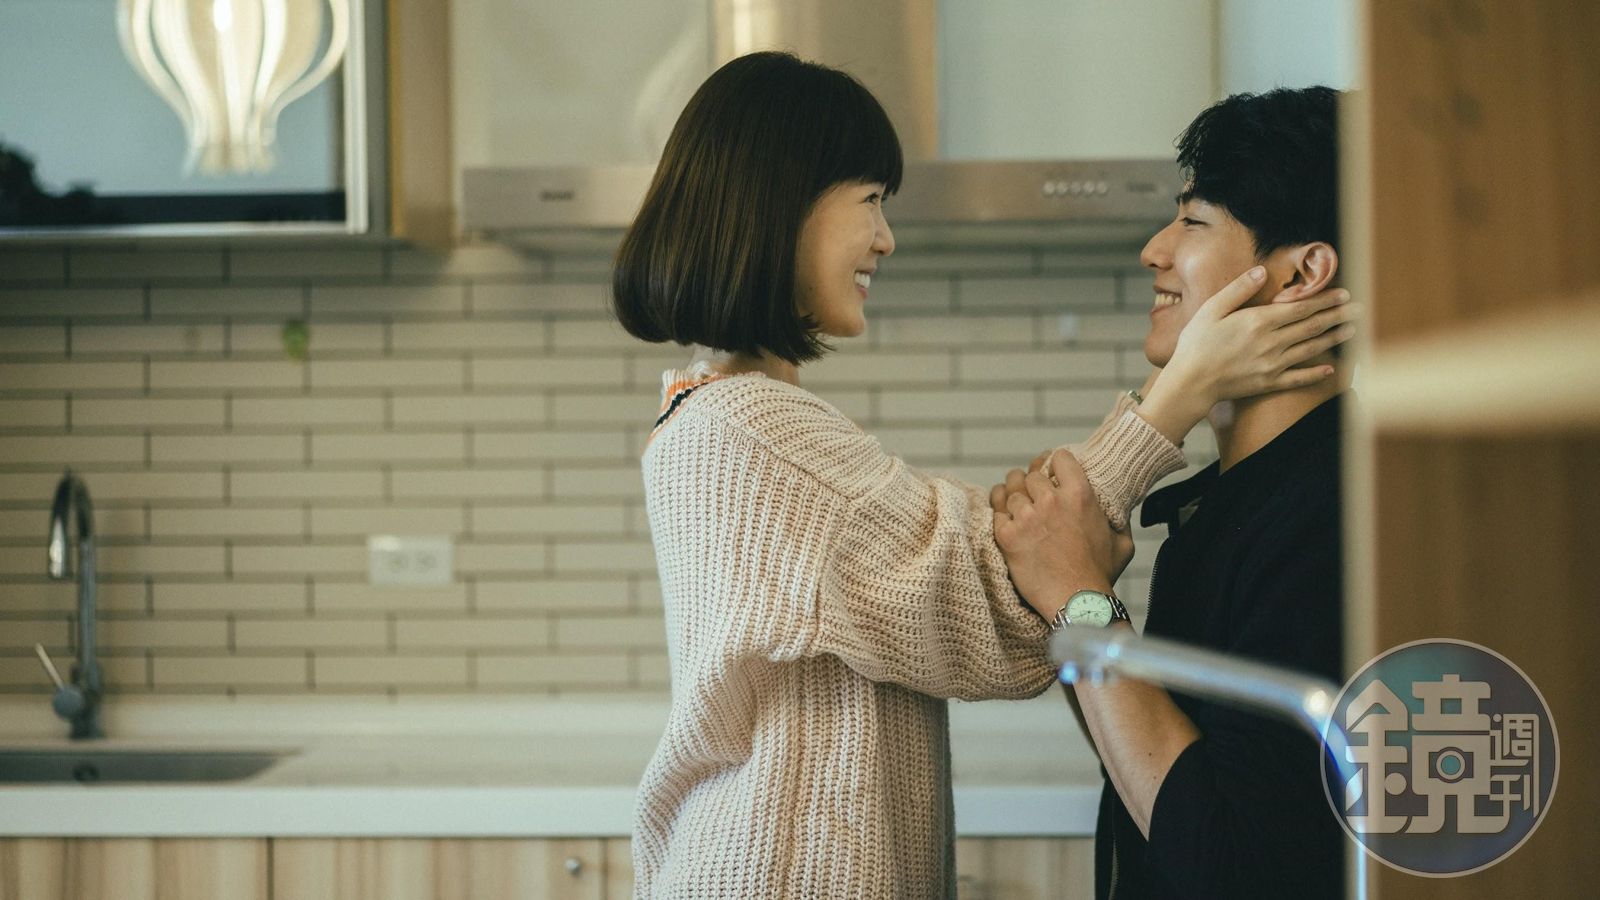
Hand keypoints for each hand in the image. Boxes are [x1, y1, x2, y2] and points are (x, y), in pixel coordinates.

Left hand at [992, 450, 1127, 618]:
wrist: (1077, 600)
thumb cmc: (1100, 574)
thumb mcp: (1121, 541)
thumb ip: (1118, 519)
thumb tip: (1119, 511)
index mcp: (1080, 494)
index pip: (1060, 458)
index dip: (1054, 462)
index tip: (1051, 470)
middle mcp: (1051, 500)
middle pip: (1030, 474)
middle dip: (1030, 480)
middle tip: (1031, 490)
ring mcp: (1027, 517)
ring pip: (1010, 489)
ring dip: (1012, 493)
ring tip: (1015, 500)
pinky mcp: (1008, 536)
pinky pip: (996, 511)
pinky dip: (998, 511)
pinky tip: (1003, 515)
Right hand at [1138, 268, 1355, 442]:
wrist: (1190, 383)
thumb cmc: (1196, 344)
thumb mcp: (1211, 309)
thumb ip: (1238, 289)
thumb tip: (1262, 271)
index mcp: (1259, 322)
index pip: (1300, 308)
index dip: (1324, 300)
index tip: (1343, 294)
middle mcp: (1271, 343)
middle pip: (1311, 327)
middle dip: (1337, 316)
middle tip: (1359, 309)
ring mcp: (1273, 365)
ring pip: (1311, 349)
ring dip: (1333, 338)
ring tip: (1351, 330)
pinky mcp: (1268, 383)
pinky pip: (1299, 378)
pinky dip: (1316, 373)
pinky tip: (1330, 369)